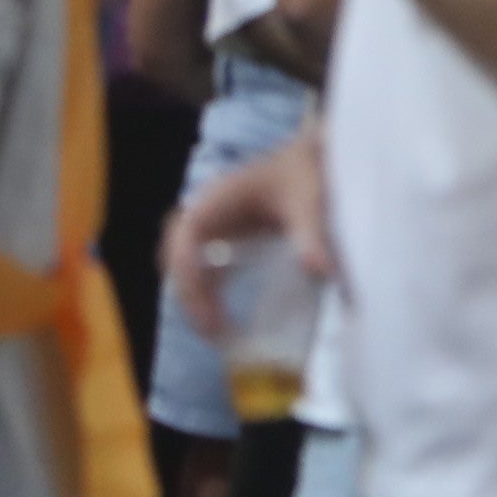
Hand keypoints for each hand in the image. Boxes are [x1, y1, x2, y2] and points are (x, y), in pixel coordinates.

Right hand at [169, 130, 329, 330]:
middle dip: (190, 298)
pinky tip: (226, 325)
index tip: (207, 310)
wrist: (311, 159)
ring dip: (196, 301)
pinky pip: (203, 274)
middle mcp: (203, 215)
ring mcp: (210, 230)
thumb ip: (310, 232)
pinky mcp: (222, 243)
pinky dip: (208, 298)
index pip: (185, 242)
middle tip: (215, 333)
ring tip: (222, 337)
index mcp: (214, 200)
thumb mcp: (308, 199)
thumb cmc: (304, 172)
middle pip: (177, 262)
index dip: (190, 278)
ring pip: (186, 271)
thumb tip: (319, 270)